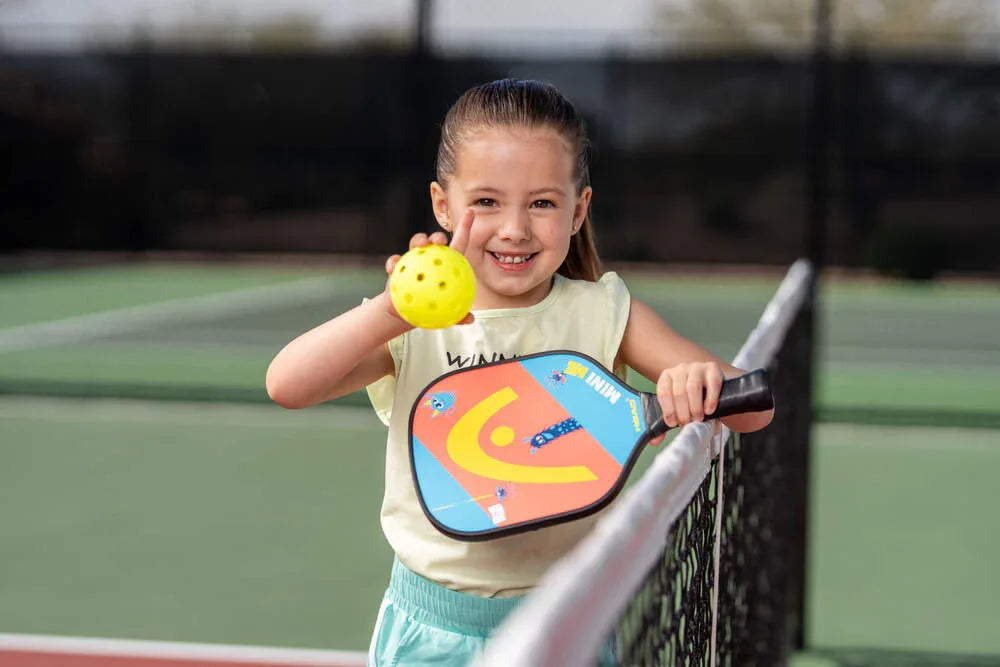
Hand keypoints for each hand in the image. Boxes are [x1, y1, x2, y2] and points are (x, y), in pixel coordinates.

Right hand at [382, 209, 476, 324]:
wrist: (408, 314)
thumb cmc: (432, 308)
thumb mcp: (447, 313)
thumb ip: (459, 315)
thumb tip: (470, 319)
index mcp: (448, 263)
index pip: (460, 243)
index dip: (465, 228)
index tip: (471, 213)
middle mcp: (432, 258)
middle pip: (436, 241)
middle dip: (437, 236)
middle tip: (438, 240)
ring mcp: (414, 260)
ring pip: (416, 244)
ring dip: (418, 240)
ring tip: (419, 245)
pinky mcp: (398, 268)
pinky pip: (394, 262)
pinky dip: (393, 262)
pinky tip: (392, 267)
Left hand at [655, 361, 724, 428]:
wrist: (711, 388)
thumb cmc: (692, 399)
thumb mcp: (678, 408)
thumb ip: (667, 422)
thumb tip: (654, 441)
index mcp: (667, 377)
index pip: (663, 392)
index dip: (668, 410)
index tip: (673, 423)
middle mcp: (680, 369)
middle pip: (678, 392)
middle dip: (683, 411)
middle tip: (687, 423)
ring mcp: (697, 368)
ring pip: (693, 387)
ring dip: (695, 407)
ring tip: (698, 418)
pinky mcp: (713, 369)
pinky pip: (712, 384)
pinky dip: (710, 400)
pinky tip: (709, 410)